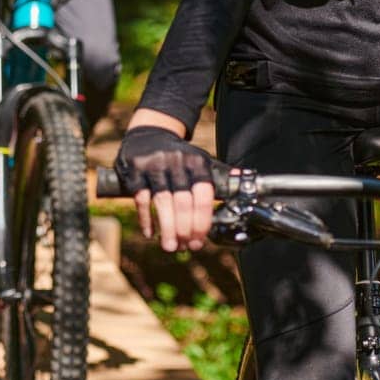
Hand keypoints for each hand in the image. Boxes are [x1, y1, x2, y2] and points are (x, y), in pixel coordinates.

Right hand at [115, 113, 216, 252]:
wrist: (149, 132)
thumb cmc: (180, 155)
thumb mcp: (201, 159)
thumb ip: (220, 173)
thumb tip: (245, 178)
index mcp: (196, 162)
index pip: (203, 196)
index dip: (202, 222)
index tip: (199, 240)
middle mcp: (176, 162)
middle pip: (183, 202)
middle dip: (185, 229)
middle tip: (185, 247)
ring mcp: (154, 165)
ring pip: (163, 202)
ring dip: (167, 229)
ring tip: (170, 247)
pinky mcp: (135, 169)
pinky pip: (141, 198)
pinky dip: (146, 219)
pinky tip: (150, 233)